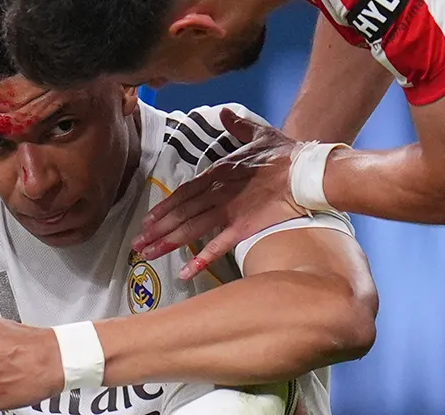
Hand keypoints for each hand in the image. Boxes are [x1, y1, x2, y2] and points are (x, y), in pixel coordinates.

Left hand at [134, 108, 307, 279]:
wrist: (307, 171)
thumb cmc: (286, 155)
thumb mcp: (259, 133)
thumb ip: (237, 125)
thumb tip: (224, 112)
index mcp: (219, 172)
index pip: (184, 192)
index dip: (164, 207)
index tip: (148, 220)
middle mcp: (218, 191)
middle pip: (181, 213)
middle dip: (157, 229)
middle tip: (137, 244)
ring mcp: (229, 210)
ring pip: (191, 229)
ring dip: (167, 243)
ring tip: (148, 255)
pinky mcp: (244, 227)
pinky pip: (218, 246)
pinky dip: (200, 260)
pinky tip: (185, 272)